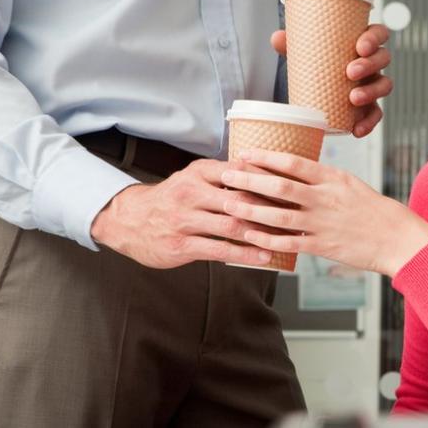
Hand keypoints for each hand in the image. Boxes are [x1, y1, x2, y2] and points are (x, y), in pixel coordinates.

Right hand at [91, 159, 287, 268]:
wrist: (127, 220)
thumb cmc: (172, 198)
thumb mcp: (194, 177)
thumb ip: (224, 175)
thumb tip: (266, 171)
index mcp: (199, 172)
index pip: (241, 171)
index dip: (270, 180)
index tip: (295, 187)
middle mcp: (192, 192)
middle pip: (241, 198)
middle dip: (273, 208)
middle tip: (299, 215)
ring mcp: (185, 219)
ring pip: (233, 225)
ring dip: (264, 233)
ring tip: (288, 238)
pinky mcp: (182, 244)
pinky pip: (220, 249)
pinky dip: (246, 253)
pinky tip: (264, 256)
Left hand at [219, 149, 427, 276]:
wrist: (397, 237)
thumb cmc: (374, 210)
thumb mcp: (350, 184)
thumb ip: (323, 179)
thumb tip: (295, 171)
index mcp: (333, 178)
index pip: (293, 162)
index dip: (265, 157)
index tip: (244, 153)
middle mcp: (325, 198)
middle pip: (279, 186)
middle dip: (249, 180)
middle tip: (226, 175)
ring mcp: (323, 223)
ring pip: (279, 215)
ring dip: (250, 209)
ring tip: (228, 204)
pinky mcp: (323, 246)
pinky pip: (289, 243)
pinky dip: (266, 239)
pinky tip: (249, 236)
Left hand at [271, 23, 392, 137]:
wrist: (315, 89)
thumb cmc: (317, 63)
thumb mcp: (304, 52)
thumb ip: (291, 44)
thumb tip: (277, 37)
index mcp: (362, 43)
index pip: (379, 34)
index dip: (375, 38)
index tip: (360, 46)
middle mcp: (372, 63)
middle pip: (383, 58)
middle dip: (370, 65)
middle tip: (350, 72)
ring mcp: (372, 84)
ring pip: (384, 85)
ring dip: (372, 91)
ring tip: (353, 99)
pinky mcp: (369, 106)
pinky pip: (376, 114)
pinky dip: (369, 122)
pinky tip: (357, 130)